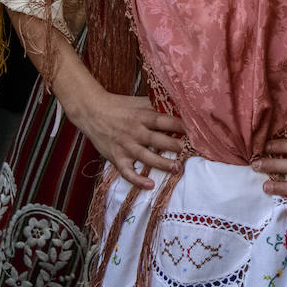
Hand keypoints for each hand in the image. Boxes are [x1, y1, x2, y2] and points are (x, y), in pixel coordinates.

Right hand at [66, 91, 185, 189]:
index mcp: (142, 116)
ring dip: (162, 164)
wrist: (91, 111)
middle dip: (174, 146)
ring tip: (177, 168)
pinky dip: (138, 180)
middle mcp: (134, 131)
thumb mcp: (138, 102)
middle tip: (189, 151)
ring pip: (146, 157)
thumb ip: (157, 105)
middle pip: (157, 139)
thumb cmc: (119, 106)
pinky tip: (150, 185)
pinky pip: (127, 172)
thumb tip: (179, 106)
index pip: (164, 121)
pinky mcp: (116, 157)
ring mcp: (125, 146)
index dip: (179, 126)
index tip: (195, 131)